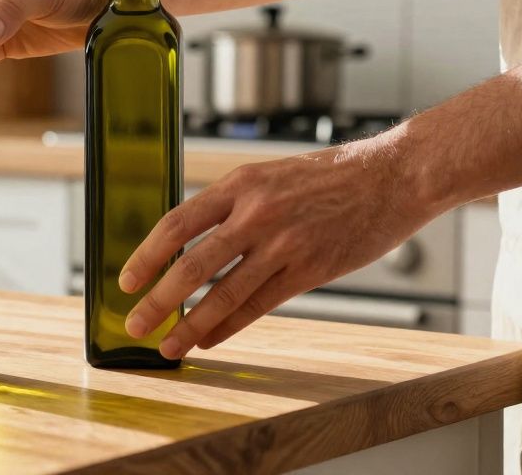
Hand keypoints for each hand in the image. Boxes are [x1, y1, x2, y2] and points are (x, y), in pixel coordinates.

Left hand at [119, 135, 434, 358]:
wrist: (394, 176)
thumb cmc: (330, 176)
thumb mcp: (269, 176)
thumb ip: (232, 205)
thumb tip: (190, 243)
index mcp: (240, 184)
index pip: (177, 223)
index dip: (148, 255)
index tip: (127, 281)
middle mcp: (257, 213)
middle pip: (193, 265)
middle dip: (158, 300)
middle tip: (134, 323)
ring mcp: (284, 244)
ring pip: (224, 293)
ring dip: (190, 324)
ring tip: (167, 345)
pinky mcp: (311, 270)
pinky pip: (259, 306)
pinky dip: (228, 327)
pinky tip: (207, 340)